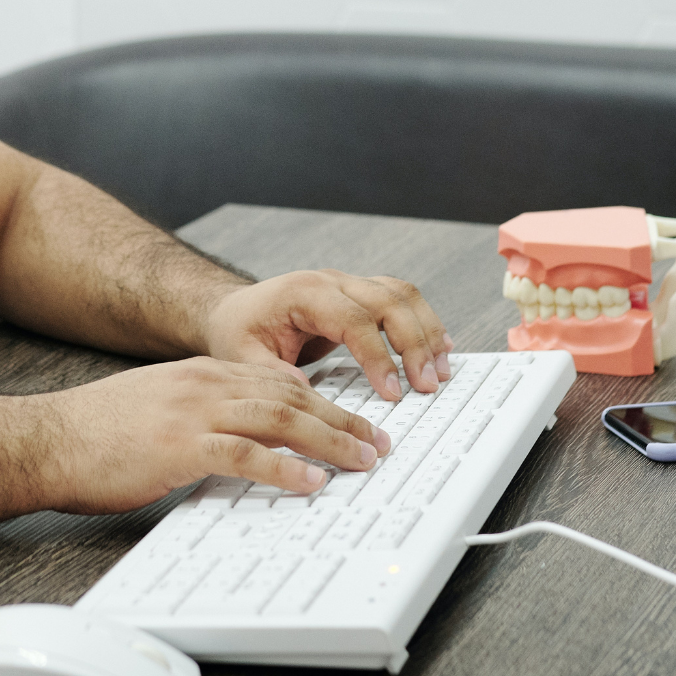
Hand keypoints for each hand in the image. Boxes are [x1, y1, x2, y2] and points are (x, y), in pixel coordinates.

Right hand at [41, 357, 389, 513]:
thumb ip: (196, 417)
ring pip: (280, 420)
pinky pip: (246, 455)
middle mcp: (202, 384)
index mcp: (199, 374)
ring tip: (361, 461)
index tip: (351, 421)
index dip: (322, 402)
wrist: (47, 439)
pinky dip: (285, 469)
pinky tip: (310, 483)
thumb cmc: (93, 433)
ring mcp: (192, 412)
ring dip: (329, 442)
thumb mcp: (154, 409)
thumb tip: (233, 443)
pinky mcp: (180, 446)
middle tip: (376, 443)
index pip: (276, 381)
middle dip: (341, 421)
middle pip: (290, 397)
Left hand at [202, 270, 453, 401]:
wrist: (234, 310)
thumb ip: (271, 374)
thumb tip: (306, 393)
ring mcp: (348, 285)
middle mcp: (331, 282)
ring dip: (427, 331)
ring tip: (441, 369)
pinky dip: (422, 322)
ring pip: (402, 295)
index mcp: (303, 292)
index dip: (378, 355)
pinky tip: (438, 347)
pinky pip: (399, 300)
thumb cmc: (238, 329)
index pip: (354, 319)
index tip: (393, 391)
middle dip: (414, 344)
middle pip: (388, 301)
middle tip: (427, 384)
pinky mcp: (358, 296)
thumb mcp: (241, 355)